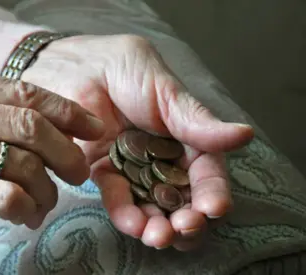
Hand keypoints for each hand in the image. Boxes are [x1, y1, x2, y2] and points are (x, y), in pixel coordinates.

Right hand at [0, 65, 104, 253]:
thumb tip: (64, 127)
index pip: (25, 92)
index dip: (68, 111)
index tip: (95, 128)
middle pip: (31, 126)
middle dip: (67, 153)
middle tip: (79, 173)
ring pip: (26, 165)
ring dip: (47, 189)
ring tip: (45, 201)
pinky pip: (9, 196)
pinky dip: (28, 207)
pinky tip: (27, 214)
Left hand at [22, 34, 253, 249]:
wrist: (76, 67)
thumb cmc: (124, 69)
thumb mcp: (164, 90)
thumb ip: (196, 119)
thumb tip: (244, 135)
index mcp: (186, 138)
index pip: (206, 173)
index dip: (213, 192)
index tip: (214, 208)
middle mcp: (163, 159)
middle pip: (182, 199)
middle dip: (188, 219)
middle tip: (185, 228)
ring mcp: (134, 170)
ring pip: (152, 206)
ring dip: (159, 226)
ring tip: (159, 236)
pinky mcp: (105, 174)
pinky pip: (118, 199)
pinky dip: (127, 215)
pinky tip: (135, 224)